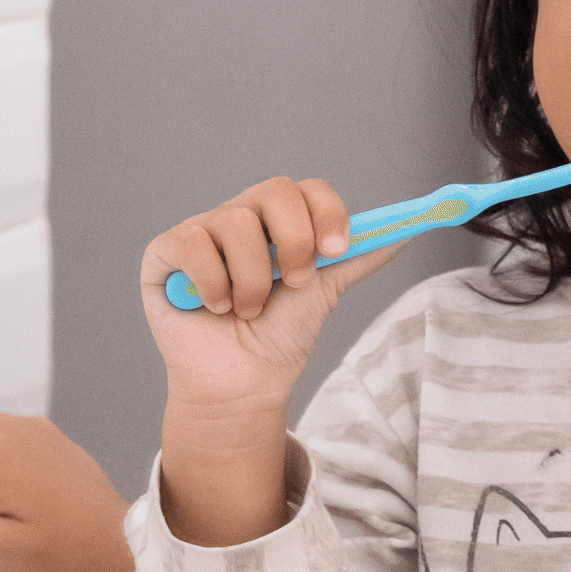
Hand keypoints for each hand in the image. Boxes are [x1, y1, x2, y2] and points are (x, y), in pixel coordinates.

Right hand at [138, 176, 404, 425]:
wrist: (243, 383)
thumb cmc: (278, 336)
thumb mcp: (326, 292)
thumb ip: (358, 257)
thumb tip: (404, 231)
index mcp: (280, 221)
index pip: (307, 189)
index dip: (327, 212)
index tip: (337, 250)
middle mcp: (241, 216)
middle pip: (274, 191)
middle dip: (294, 242)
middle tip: (295, 284)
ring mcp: (202, 231)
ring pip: (235, 224)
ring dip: (253, 280)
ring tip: (247, 310)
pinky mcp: (166, 252)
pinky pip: (194, 243)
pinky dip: (213, 283)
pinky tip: (215, 307)